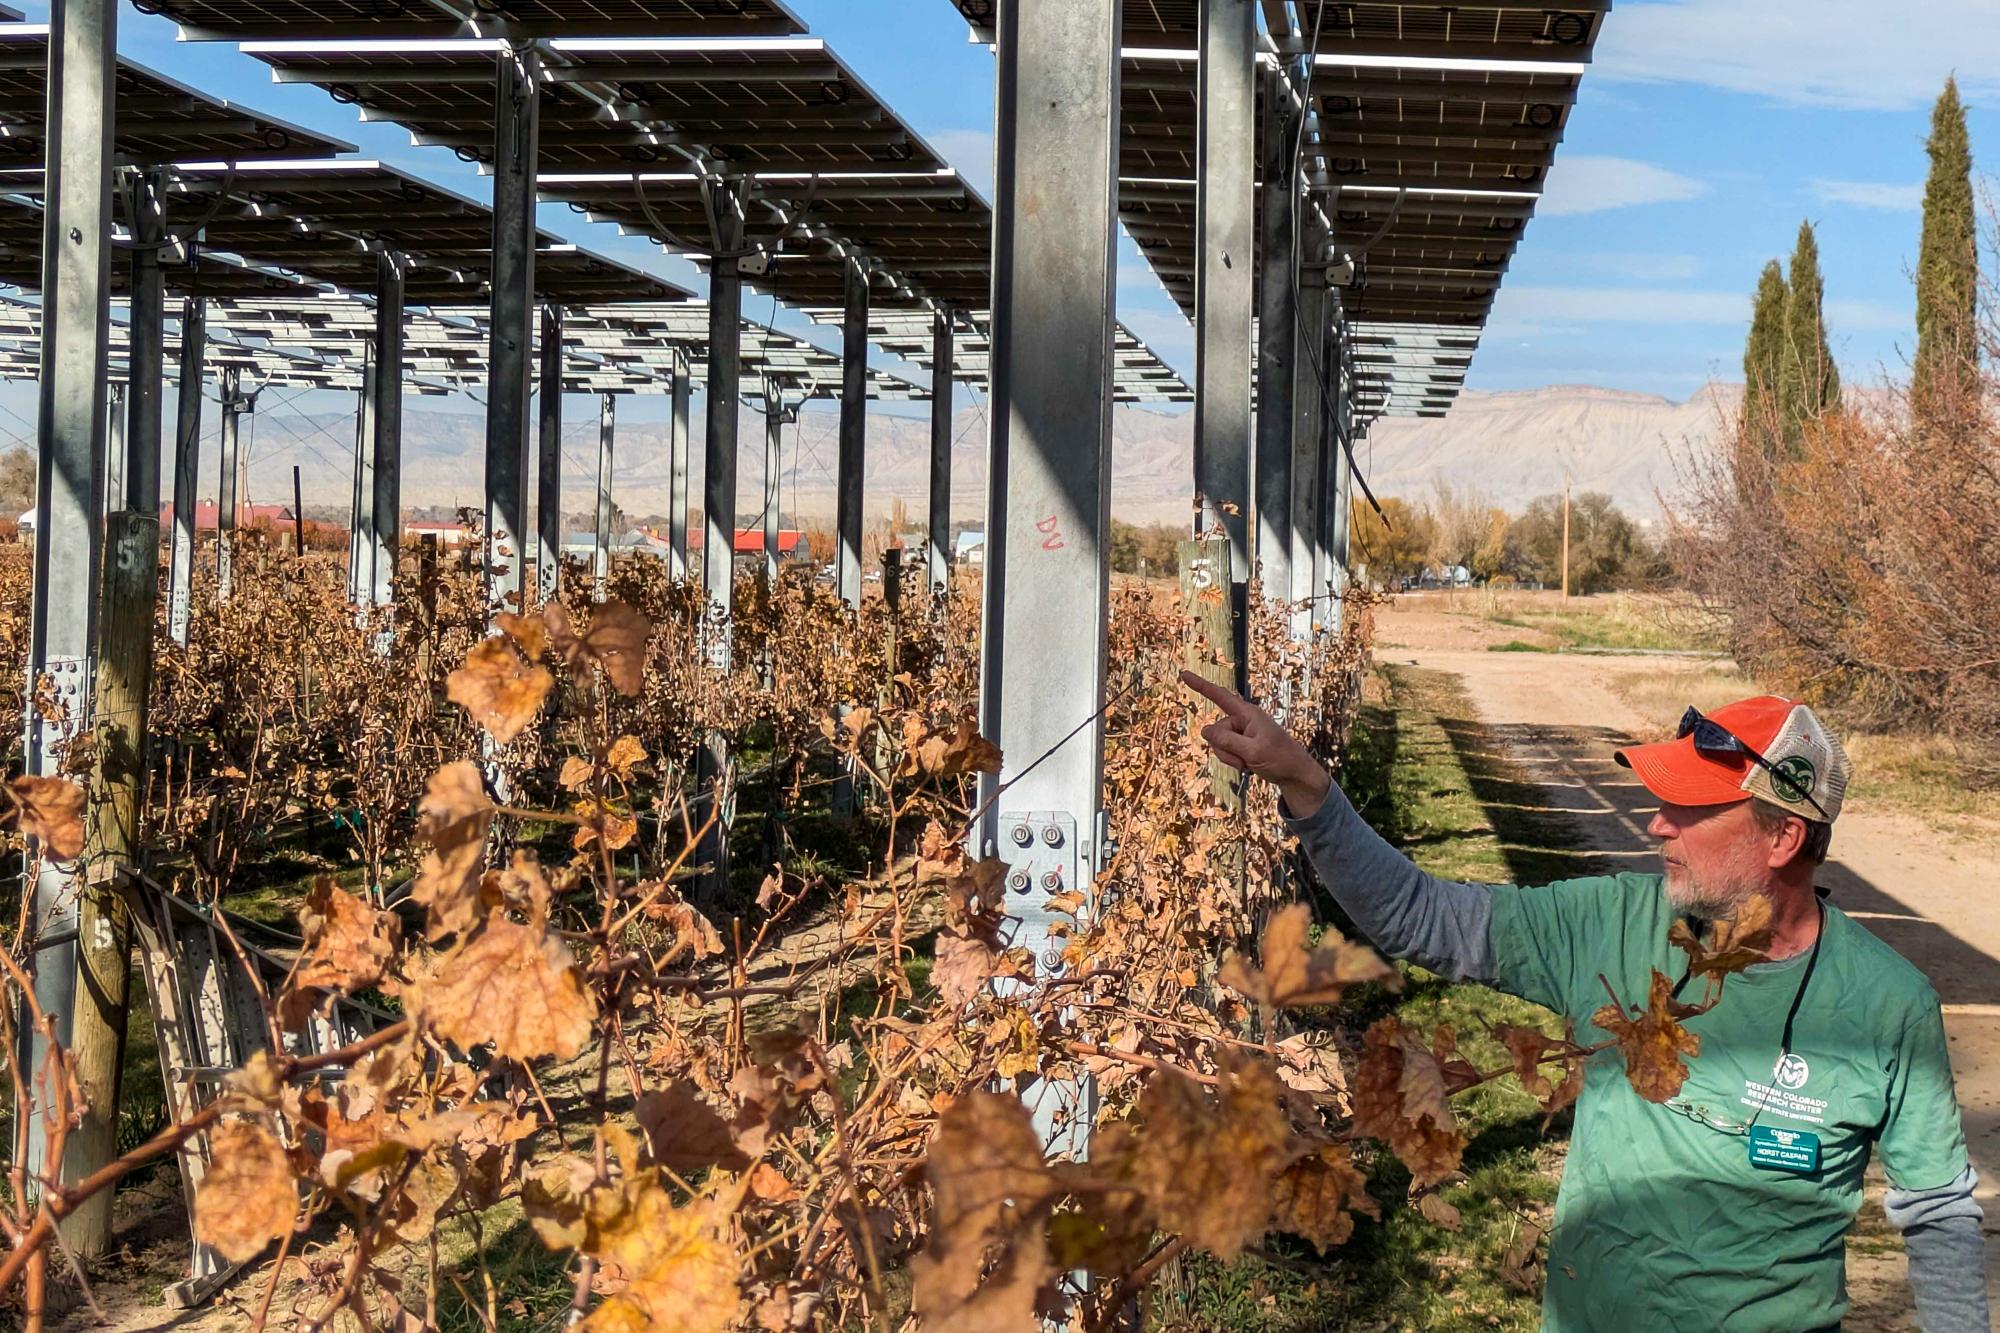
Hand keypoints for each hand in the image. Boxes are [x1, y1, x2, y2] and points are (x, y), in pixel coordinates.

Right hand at [1178, 669, 1331, 816]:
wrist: (1295, 774)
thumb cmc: (1280, 758)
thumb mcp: (1252, 751)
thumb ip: (1227, 740)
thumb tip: (1204, 730)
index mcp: (1248, 713)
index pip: (1219, 696)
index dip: (1200, 685)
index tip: (1184, 674)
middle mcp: (1243, 720)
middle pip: (1216, 730)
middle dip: (1224, 749)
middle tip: (1245, 758)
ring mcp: (1242, 733)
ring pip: (1218, 744)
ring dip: (1229, 758)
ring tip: (1248, 764)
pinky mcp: (1242, 745)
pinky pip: (1225, 752)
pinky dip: (1233, 761)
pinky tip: (1248, 766)